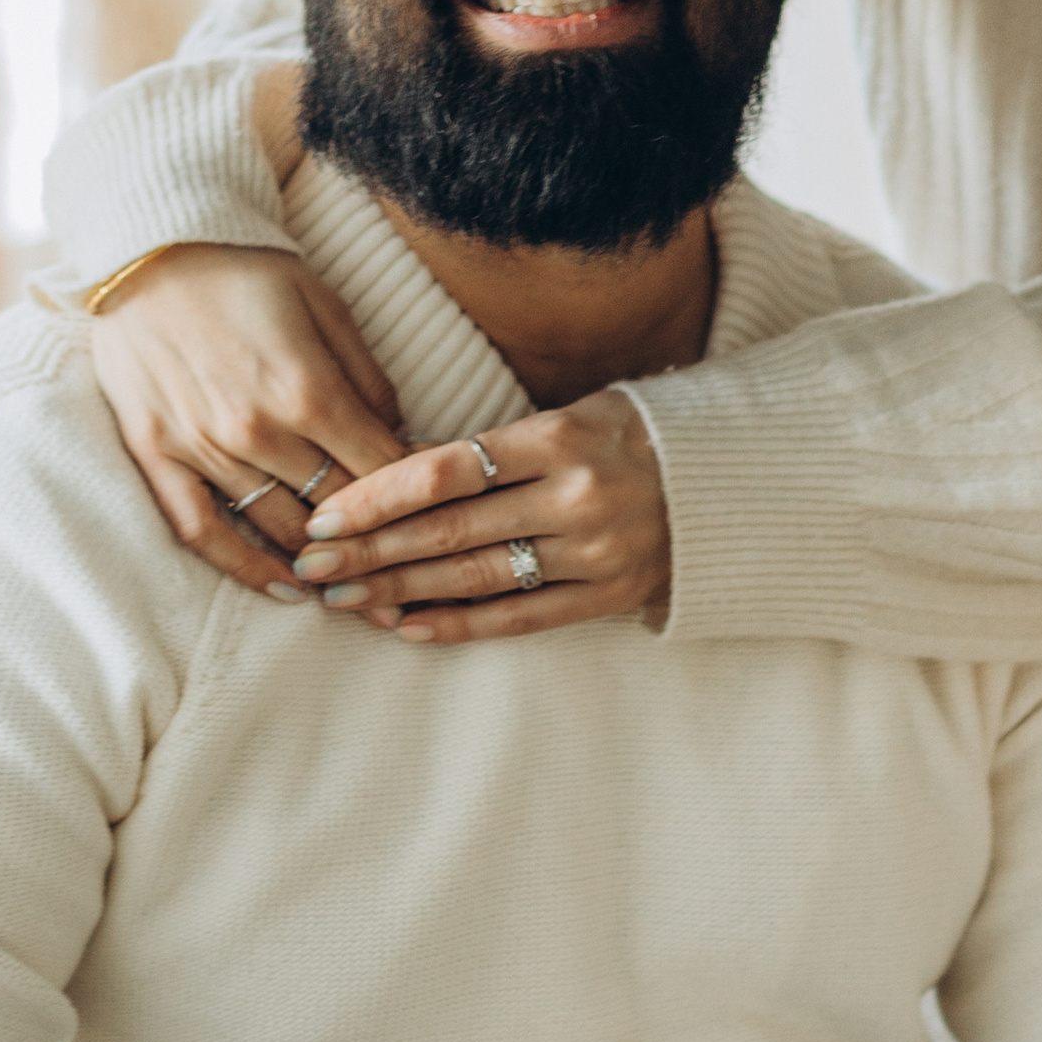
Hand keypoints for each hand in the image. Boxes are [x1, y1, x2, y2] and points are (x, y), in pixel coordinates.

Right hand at [87, 247, 410, 592]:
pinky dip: (243, 568)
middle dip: (382, 542)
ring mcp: (202, 446)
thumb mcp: (327, 306)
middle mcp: (257, 429)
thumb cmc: (246, 271)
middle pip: (336, 508)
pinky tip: (285, 590)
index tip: (441, 520)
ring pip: (277, 528)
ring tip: (365, 587)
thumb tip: (402, 439)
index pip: (381, 470)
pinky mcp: (156, 453)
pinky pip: (201, 530)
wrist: (149, 247)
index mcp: (309, 390)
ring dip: (324, 564)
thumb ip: (368, 379)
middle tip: (418, 574)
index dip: (418, 500)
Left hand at [288, 390, 672, 641]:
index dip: (378, 494)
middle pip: (450, 530)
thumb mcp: (572, 415)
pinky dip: (460, 624)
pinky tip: (406, 627)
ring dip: (399, 590)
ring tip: (342, 598)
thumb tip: (393, 473)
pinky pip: (521, 618)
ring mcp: (596, 552)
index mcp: (563, 436)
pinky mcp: (610, 597)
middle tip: (309, 563)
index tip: (324, 512)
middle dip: (369, 549)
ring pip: (477, 577)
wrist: (733, 481)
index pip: (447, 469)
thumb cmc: (631, 435)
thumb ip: (495, 447)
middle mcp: (577, 496)